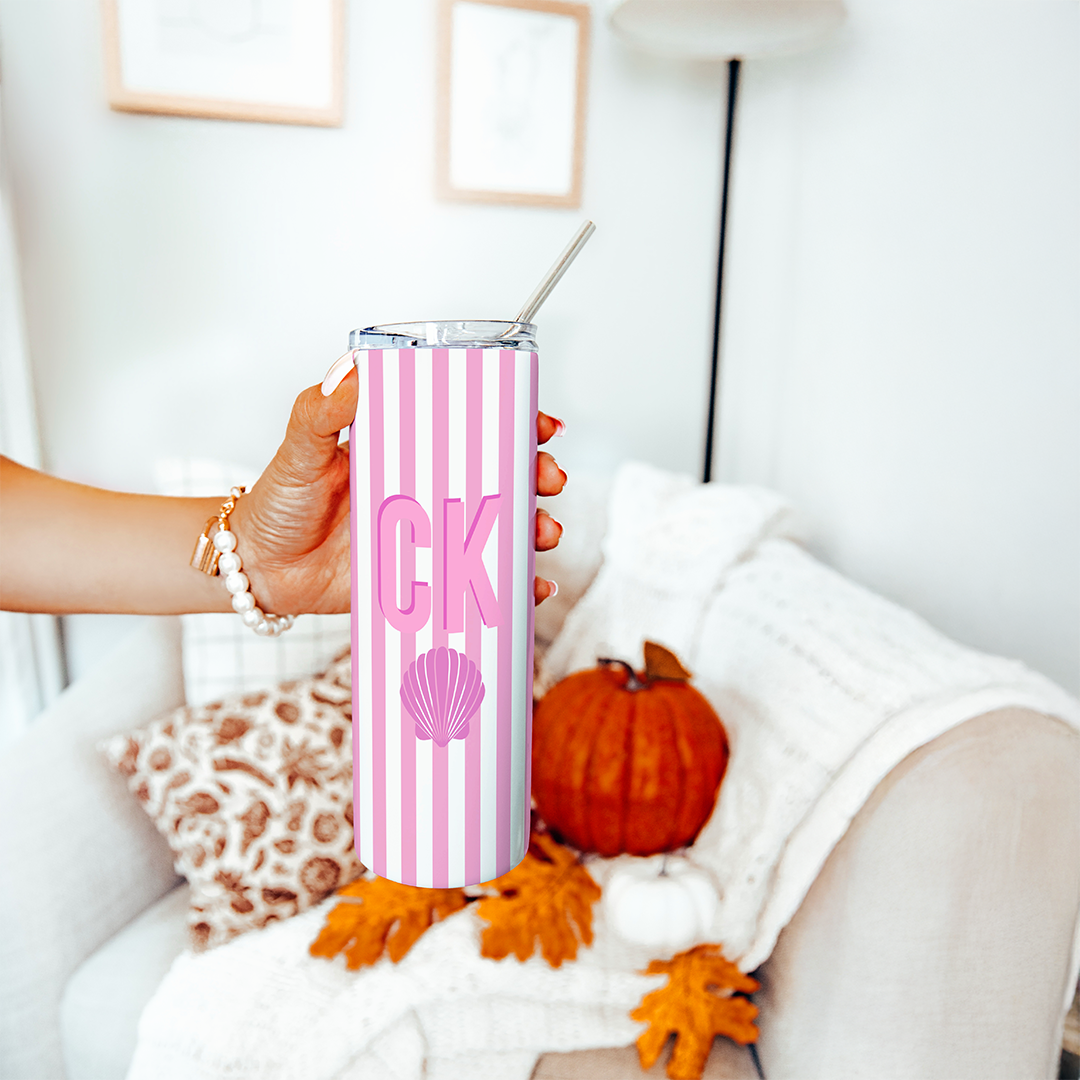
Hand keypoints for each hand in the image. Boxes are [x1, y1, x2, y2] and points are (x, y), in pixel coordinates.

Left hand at [233, 367, 566, 615]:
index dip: (512, 425)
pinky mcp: (425, 580)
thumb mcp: (300, 446)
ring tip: (542, 534)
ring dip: (532, 530)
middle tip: (549, 479)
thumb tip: (353, 370)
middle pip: (500, 479)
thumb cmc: (279, 502)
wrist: (258, 568)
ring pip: (498, 530)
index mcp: (405, 451)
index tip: (538, 423)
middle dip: (536, 477)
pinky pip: (477, 582)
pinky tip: (532, 588)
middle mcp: (426, 492)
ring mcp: (431, 537)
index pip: (470, 430)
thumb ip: (324, 409)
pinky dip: (512, 588)